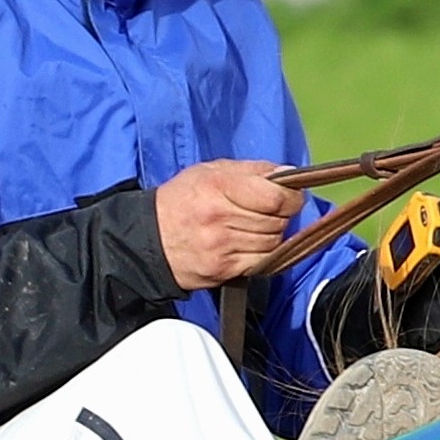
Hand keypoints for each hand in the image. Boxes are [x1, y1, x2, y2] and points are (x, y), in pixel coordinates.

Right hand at [154, 160, 302, 286]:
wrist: (149, 238)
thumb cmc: (183, 199)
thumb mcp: (212, 171)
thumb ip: (254, 170)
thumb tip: (290, 172)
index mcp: (219, 186)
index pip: (276, 197)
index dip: (291, 197)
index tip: (288, 196)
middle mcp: (220, 217)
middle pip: (278, 221)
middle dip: (280, 215)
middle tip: (266, 211)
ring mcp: (222, 246)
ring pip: (273, 242)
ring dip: (272, 235)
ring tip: (253, 227)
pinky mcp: (224, 269)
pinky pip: (262, 261)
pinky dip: (263, 253)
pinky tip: (249, 244)